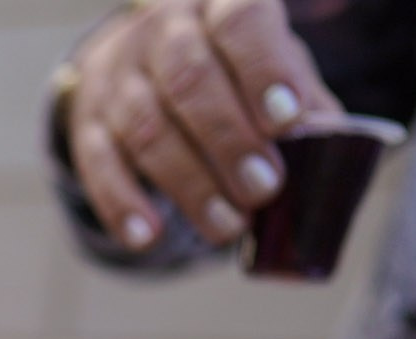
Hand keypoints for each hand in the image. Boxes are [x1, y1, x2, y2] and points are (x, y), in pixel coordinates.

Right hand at [65, 0, 339, 249]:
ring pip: (146, 127)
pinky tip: (149, 237)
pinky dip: (122, 204)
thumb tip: (329, 148)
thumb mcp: (272, 65)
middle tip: (263, 188)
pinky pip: (99, 165)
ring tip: (227, 226)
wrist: (143, 60)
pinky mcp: (87, 123)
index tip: (286, 121)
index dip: (263, 70)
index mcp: (218, 3)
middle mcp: (162, 30)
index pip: (239, 21)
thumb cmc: (229, 66)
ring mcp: (118, 76)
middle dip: (229, 139)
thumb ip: (301, 102)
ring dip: (188, 183)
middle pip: (189, 79)